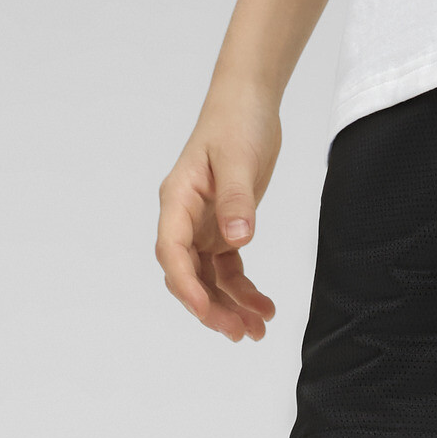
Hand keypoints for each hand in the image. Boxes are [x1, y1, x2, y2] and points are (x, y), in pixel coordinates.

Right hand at [156, 84, 281, 339]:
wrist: (248, 104)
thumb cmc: (237, 123)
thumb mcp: (238, 160)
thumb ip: (237, 200)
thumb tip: (238, 238)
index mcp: (178, 200)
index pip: (172, 251)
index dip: (186, 286)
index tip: (206, 311)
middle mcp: (184, 219)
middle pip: (188, 275)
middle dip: (211, 308)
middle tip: (240, 333)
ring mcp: (202, 227)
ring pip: (209, 280)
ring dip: (230, 308)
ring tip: (258, 332)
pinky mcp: (223, 229)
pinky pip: (228, 270)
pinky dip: (244, 291)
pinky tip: (264, 308)